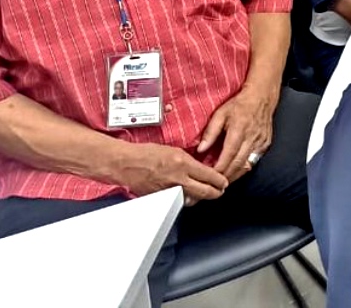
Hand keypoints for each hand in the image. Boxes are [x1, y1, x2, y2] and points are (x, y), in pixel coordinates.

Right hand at [112, 143, 228, 206]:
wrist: (126, 163)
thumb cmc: (146, 153)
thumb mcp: (173, 149)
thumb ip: (188, 160)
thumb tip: (200, 166)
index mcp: (183, 163)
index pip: (210, 175)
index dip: (220, 181)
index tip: (224, 181)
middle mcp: (178, 178)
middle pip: (205, 192)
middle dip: (216, 193)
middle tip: (220, 191)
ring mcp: (170, 190)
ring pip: (193, 199)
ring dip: (200, 198)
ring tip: (205, 194)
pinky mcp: (161, 198)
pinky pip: (178, 201)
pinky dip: (184, 199)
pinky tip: (186, 196)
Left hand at [196, 84, 276, 183]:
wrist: (262, 97)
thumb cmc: (240, 104)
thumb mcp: (220, 114)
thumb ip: (210, 132)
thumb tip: (201, 149)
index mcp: (239, 130)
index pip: (228, 156)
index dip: (219, 169)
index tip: (209, 177)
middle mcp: (251, 138)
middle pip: (238, 165)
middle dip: (226, 177)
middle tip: (214, 185)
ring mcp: (260, 143)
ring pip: (247, 166)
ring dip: (235, 176)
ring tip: (223, 182)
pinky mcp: (265, 145)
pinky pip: (254, 161)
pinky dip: (244, 169)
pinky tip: (235, 172)